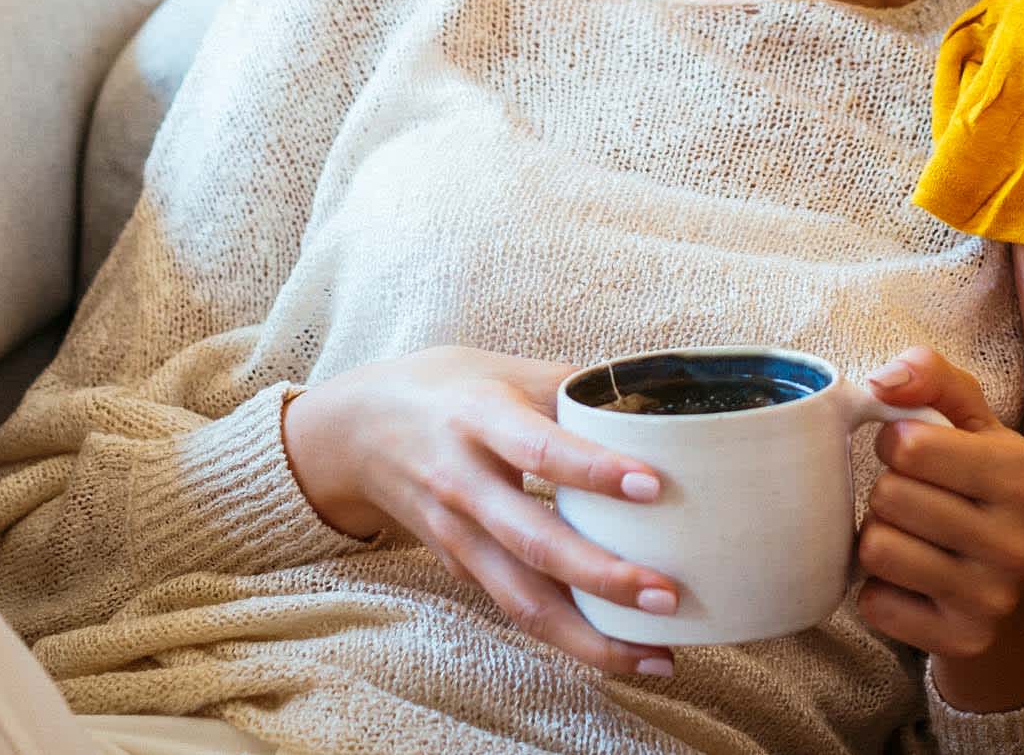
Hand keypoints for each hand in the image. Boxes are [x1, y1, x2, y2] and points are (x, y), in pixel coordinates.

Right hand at [281, 346, 681, 676]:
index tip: (652, 486)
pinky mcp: (459, 568)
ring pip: (522, 601)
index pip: (537, 449)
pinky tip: (621, 650)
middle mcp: (463, 483)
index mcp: (479, 419)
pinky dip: (569, 634)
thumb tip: (655, 405)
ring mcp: (457, 536)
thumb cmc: (446, 390)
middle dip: (603, 578)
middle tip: (667, 596)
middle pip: (533, 543)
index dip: (592, 470)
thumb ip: (574, 388)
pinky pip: (517, 607)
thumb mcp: (503, 368)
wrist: (356, 431)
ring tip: (657, 655)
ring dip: (592, 636)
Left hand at [854, 348, 1023, 660]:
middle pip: (888, 497)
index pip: (908, 443)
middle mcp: (1020, 542)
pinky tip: (913, 580)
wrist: (1012, 582)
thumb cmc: (977, 483)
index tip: (915, 452)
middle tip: (917, 500)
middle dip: (888, 491)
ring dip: (879, 537)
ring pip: (877, 550)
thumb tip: (880, 381)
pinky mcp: (963, 641)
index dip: (895, 440)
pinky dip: (881, 588)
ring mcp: (995, 599)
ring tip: (913, 536)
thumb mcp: (970, 420)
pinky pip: (875, 604)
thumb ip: (931, 376)